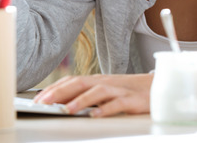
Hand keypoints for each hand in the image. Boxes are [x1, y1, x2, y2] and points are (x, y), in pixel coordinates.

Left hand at [33, 73, 153, 116]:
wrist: (158, 87)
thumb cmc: (128, 92)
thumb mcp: (105, 92)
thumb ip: (87, 95)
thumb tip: (63, 103)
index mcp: (96, 80)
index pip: (71, 81)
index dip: (53, 89)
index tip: (37, 99)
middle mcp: (105, 83)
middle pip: (79, 83)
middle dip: (59, 93)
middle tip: (43, 103)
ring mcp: (119, 90)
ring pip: (97, 91)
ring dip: (80, 100)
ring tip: (66, 109)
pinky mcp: (132, 100)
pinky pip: (117, 104)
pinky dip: (105, 109)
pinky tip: (95, 115)